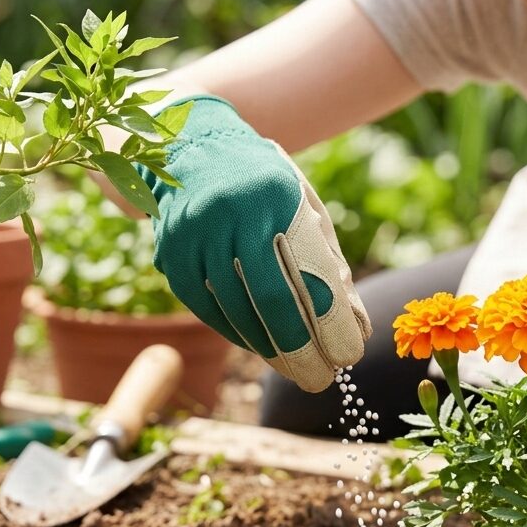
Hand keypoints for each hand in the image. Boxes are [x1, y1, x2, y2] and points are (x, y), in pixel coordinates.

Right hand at [139, 97, 370, 391]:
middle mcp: (233, 212)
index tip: (349, 356)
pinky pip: (205, 306)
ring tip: (296, 370)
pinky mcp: (170, 251)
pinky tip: (260, 348)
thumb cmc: (265, 186)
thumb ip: (331, 265)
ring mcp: (195, 231)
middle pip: (270, 299)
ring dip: (269, 349)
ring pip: (235, 309)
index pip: (311, 272)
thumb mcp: (305, 210)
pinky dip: (235, 332)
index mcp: (278, 196)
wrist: (191, 144)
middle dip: (301, 349)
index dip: (331, 321)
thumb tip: (356, 328)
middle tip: (321, 381)